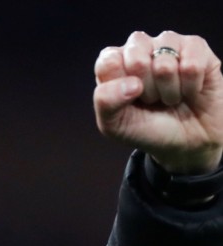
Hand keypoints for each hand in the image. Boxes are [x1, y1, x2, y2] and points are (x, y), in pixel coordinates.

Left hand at [94, 31, 222, 173]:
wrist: (184, 141)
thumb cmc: (146, 129)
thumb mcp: (114, 124)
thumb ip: (105, 102)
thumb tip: (132, 83)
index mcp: (115, 63)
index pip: (108, 61)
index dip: (119, 87)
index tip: (129, 100)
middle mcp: (140, 48)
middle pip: (136, 58)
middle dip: (146, 90)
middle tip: (151, 100)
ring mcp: (169, 45)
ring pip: (165, 63)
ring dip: (169, 90)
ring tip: (170, 97)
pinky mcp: (197, 47)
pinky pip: (192, 65)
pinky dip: (190, 87)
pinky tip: (189, 91)